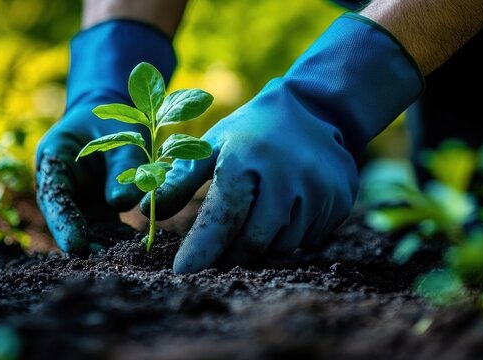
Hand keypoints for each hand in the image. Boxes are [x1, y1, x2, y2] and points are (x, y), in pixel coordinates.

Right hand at [36, 20, 174, 253]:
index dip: (63, 223)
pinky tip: (137, 252)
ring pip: (88, 230)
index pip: (54, 197)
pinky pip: (107, 229)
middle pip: (67, 222)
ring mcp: (79, 202)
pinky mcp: (98, 211)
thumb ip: (122, 164)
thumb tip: (122, 204)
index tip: (76, 245)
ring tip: (122, 262)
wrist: (111, 116)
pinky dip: (119, 241)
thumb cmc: (112, 118)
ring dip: (104, 247)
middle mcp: (61, 187)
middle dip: (84, 244)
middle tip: (103, 263)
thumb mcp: (118, 132)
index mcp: (53, 161)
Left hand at [142, 14, 423, 272]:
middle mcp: (287, 175)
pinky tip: (281, 212)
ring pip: (281, 245)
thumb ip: (180, 179)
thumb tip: (143, 208)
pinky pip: (307, 238)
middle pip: (253, 241)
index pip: (223, 216)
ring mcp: (319, 189)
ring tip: (252, 221)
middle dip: (229, 254)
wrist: (313, 110)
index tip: (181, 271)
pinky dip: (287, 235)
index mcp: (249, 158)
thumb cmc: (251, 131)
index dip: (201, 248)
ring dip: (260, 244)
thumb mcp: (212, 145)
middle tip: (215, 253)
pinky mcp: (339, 201)